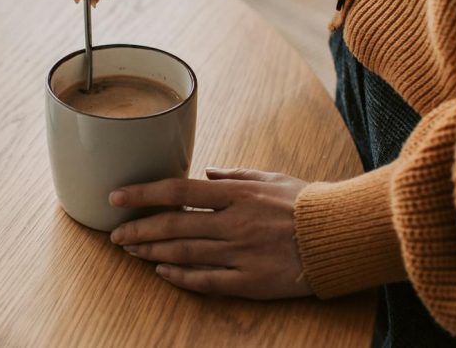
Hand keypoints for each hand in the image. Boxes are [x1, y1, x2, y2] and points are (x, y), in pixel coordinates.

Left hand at [108, 167, 312, 299]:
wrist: (341, 236)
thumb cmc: (306, 203)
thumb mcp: (271, 177)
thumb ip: (235, 175)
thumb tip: (207, 173)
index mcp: (237, 194)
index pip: (178, 191)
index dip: (143, 194)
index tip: (117, 196)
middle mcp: (234, 223)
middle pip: (174, 227)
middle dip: (139, 229)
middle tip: (114, 233)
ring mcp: (241, 254)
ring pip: (184, 254)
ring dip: (152, 252)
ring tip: (130, 250)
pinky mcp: (252, 281)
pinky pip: (208, 281)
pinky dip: (181, 277)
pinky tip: (162, 273)